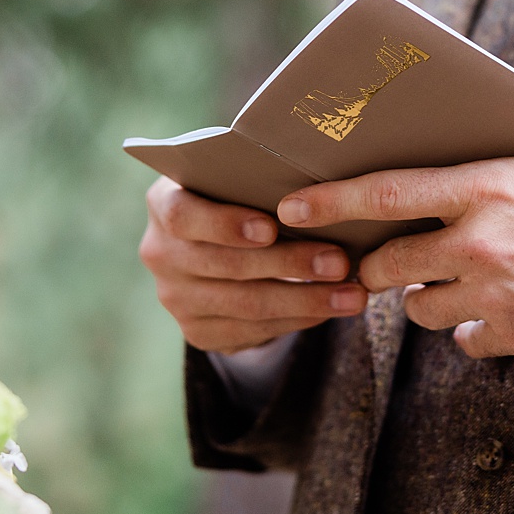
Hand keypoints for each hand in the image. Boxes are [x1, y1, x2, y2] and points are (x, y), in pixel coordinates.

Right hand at [140, 177, 365, 353]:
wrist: (224, 247)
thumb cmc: (244, 199)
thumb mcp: (242, 182)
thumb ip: (261, 181)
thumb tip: (323, 186)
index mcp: (164, 204)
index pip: (182, 216)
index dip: (224, 224)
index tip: (270, 227)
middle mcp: (160, 253)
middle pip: (225, 265)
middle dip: (290, 265)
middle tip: (340, 263)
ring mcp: (176, 297)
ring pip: (246, 305)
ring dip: (307, 301)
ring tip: (352, 295)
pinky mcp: (198, 331)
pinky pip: (253, 331)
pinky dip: (298, 319)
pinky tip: (332, 309)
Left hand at [276, 144, 513, 361]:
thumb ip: (509, 160)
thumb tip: (464, 147)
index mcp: (491, 186)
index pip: (387, 192)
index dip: (330, 203)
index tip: (290, 209)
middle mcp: (484, 240)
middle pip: (390, 264)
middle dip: (380, 268)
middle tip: (388, 265)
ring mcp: (498, 293)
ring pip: (422, 308)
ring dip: (433, 299)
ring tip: (471, 284)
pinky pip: (467, 339)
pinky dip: (478, 330)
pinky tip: (510, 311)